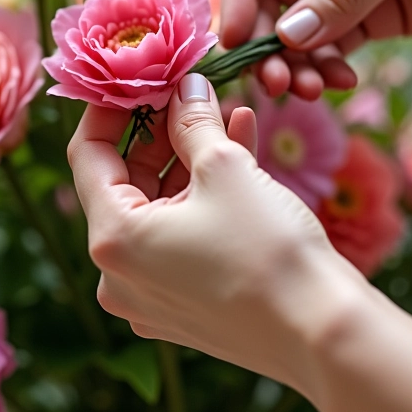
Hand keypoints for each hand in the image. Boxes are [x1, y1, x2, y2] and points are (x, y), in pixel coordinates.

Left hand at [67, 74, 362, 393]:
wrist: (323, 335)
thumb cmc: (268, 250)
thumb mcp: (225, 169)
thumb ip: (193, 121)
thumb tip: (186, 85)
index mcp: (112, 239)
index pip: (89, 155)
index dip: (111, 109)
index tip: (137, 76)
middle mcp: (119, 274)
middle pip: (126, 181)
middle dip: (162, 130)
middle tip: (189, 90)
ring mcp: (151, 293)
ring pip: (160, 206)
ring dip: (190, 157)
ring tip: (225, 111)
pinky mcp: (184, 303)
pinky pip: (182, 234)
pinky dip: (204, 195)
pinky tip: (239, 148)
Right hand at [222, 0, 411, 96]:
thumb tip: (288, 38)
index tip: (236, 41)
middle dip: (269, 40)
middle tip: (275, 81)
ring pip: (300, 29)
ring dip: (297, 63)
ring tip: (307, 90)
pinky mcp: (374, 14)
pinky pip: (334, 46)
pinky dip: (328, 68)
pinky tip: (340, 83)